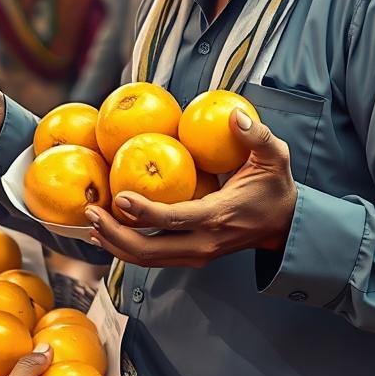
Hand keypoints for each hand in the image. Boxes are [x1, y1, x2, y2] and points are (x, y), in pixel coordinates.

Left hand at [86, 110, 297, 267]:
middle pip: (150, 249)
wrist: (284, 224)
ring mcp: (197, 255)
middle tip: (90, 211)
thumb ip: (256, 136)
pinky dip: (127, 249)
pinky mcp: (192, 257)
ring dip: (116, 244)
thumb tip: (235, 115)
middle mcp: (204, 243)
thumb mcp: (274, 156)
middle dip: (115, 234)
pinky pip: (154, 258)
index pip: (175, 219)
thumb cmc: (275, 186)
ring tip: (90, 223)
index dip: (145, 211)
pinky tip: (108, 233)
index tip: (119, 195)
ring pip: (147, 260)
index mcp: (218, 216)